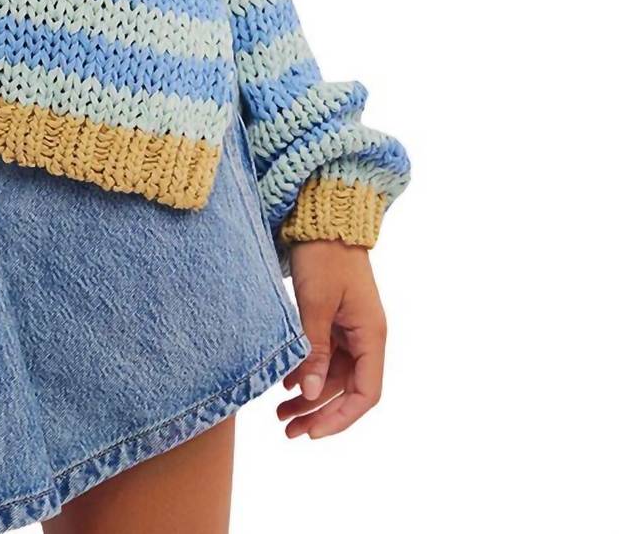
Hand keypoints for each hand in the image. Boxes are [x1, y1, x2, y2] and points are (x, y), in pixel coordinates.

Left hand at [278, 239, 386, 438]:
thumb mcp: (316, 303)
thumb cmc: (323, 256)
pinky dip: (307, 371)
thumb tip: (312, 395)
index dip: (341, 418)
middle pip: (347, 388)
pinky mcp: (333, 317)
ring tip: (279, 413)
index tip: (312, 433)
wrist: (322, 217)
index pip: (366, 393)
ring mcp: (349, 327)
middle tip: (287, 429)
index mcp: (371, 335)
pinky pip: (324, 354)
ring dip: (310, 394)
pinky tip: (286, 384)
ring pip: (333, 374)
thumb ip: (314, 349)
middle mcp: (365, 336)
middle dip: (319, 412)